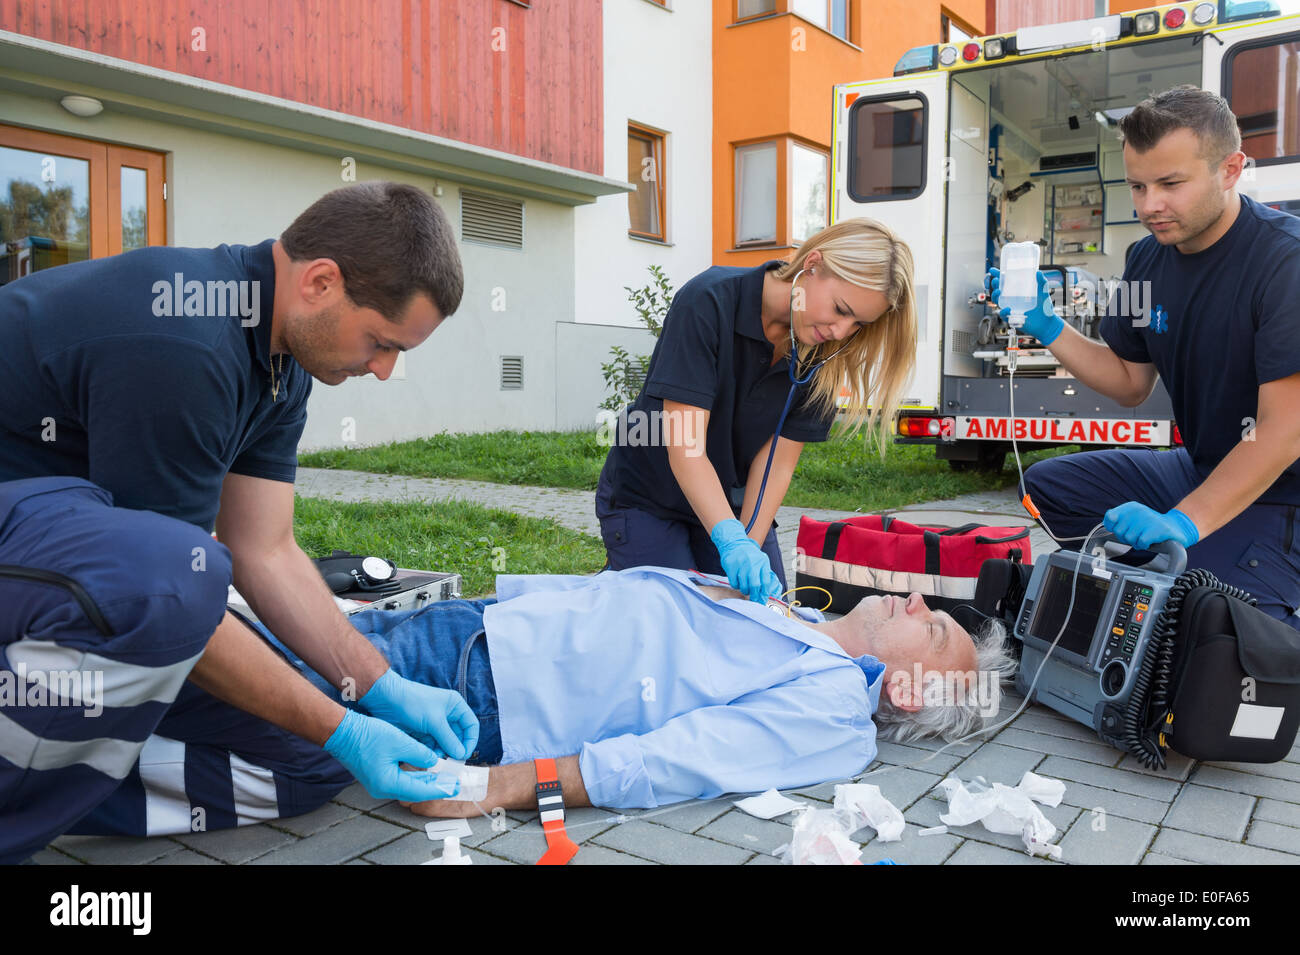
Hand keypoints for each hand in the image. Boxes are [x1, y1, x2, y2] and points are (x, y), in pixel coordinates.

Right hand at [323, 709, 462, 801]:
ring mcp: (378, 783)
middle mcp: (383, 788)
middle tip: (454, 784)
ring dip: (426, 781)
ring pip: (408, 785)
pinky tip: (425, 770)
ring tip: (444, 778)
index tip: (455, 787)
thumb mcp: (400, 742)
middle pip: (415, 791)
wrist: (342, 732)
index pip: (421, 791)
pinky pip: (400, 779)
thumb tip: (434, 761)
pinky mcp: (376, 775)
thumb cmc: (367, 736)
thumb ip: (420, 753)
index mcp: (388, 783)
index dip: (440, 789)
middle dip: (436, 787)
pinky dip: (415, 776)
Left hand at [358, 669, 478, 759]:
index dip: (470, 741)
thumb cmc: (412, 702)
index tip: (464, 755)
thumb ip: (449, 739)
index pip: (471, 726)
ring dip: (442, 752)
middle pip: (458, 736)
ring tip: (436, 760)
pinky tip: (427, 757)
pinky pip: (432, 745)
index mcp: (455, 706)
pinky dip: (431, 752)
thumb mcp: (434, 721)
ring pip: (445, 743)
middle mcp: (447, 714)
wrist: (385, 699)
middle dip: (455, 749)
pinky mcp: (422, 731)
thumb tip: (461, 755)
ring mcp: (434, 724)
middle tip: (451, 763)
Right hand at [710, 518, 782, 602]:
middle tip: (753, 600)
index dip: (764, 594)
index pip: (766, 582)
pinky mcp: (731, 566)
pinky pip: (734, 583)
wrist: (735, 543)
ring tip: (745, 587)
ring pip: (744, 586)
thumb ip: (764, 575)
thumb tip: (768, 593)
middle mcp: (752, 563)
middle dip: (755, 596)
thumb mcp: (761, 561)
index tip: (762, 601)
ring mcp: (741, 564)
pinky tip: (737, 581)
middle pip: (755, 586)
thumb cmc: (750, 556)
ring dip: (745, 590)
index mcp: (763, 562)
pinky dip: (736, 585)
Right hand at [986, 267, 1064, 345]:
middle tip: (996, 280)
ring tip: (998, 291)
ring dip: (995, 295)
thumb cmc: (1045, 309)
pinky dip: (1004, 311)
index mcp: (1018, 291)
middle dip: (994, 284)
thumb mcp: (1043, 293)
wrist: (1047, 323)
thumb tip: (1038, 272)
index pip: (1006, 282)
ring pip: (998, 301)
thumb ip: (1042, 282)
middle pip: (999, 290)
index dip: (999, 276)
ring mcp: (1011, 307)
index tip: (993, 271)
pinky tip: (1008, 308)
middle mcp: (1013, 299)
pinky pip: (1003, 314)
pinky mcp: (1011, 317)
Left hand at [1104, 502, 1199, 549]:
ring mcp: (1148, 519)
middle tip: (1138, 535)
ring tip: (1145, 537)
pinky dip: (1144, 545)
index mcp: (1131, 507)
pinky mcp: (1157, 529)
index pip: (1110, 518)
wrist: (1176, 527)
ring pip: (1129, 539)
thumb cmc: (1151, 525)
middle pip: (1118, 532)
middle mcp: (1138, 511)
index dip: (1113, 528)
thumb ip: (1119, 520)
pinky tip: (1150, 541)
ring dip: (1137, 542)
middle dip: (1126, 537)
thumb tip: (1106, 523)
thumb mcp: (1133, 519)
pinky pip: (1141, 542)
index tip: (1122, 529)